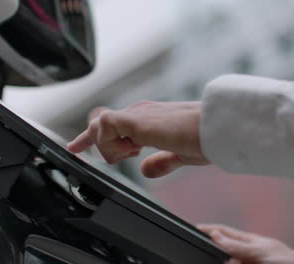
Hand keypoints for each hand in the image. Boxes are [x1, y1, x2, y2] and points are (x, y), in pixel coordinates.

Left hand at [67, 101, 208, 177]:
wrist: (216, 128)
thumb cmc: (205, 138)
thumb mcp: (179, 155)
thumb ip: (161, 162)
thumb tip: (146, 170)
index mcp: (149, 119)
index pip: (112, 125)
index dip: (92, 137)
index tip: (77, 146)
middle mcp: (139, 112)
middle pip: (99, 123)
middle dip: (92, 141)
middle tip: (99, 151)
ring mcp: (136, 114)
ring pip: (99, 126)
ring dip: (111, 147)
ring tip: (135, 152)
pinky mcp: (134, 119)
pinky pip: (104, 127)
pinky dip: (111, 144)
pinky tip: (133, 150)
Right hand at [198, 224, 293, 263]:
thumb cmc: (288, 260)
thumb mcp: (263, 251)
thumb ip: (240, 245)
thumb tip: (217, 236)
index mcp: (247, 241)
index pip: (222, 232)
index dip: (208, 229)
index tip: (194, 228)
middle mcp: (244, 253)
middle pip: (221, 250)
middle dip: (213, 250)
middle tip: (206, 251)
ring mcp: (245, 262)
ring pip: (227, 260)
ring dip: (222, 260)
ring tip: (226, 260)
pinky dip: (229, 263)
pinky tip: (228, 262)